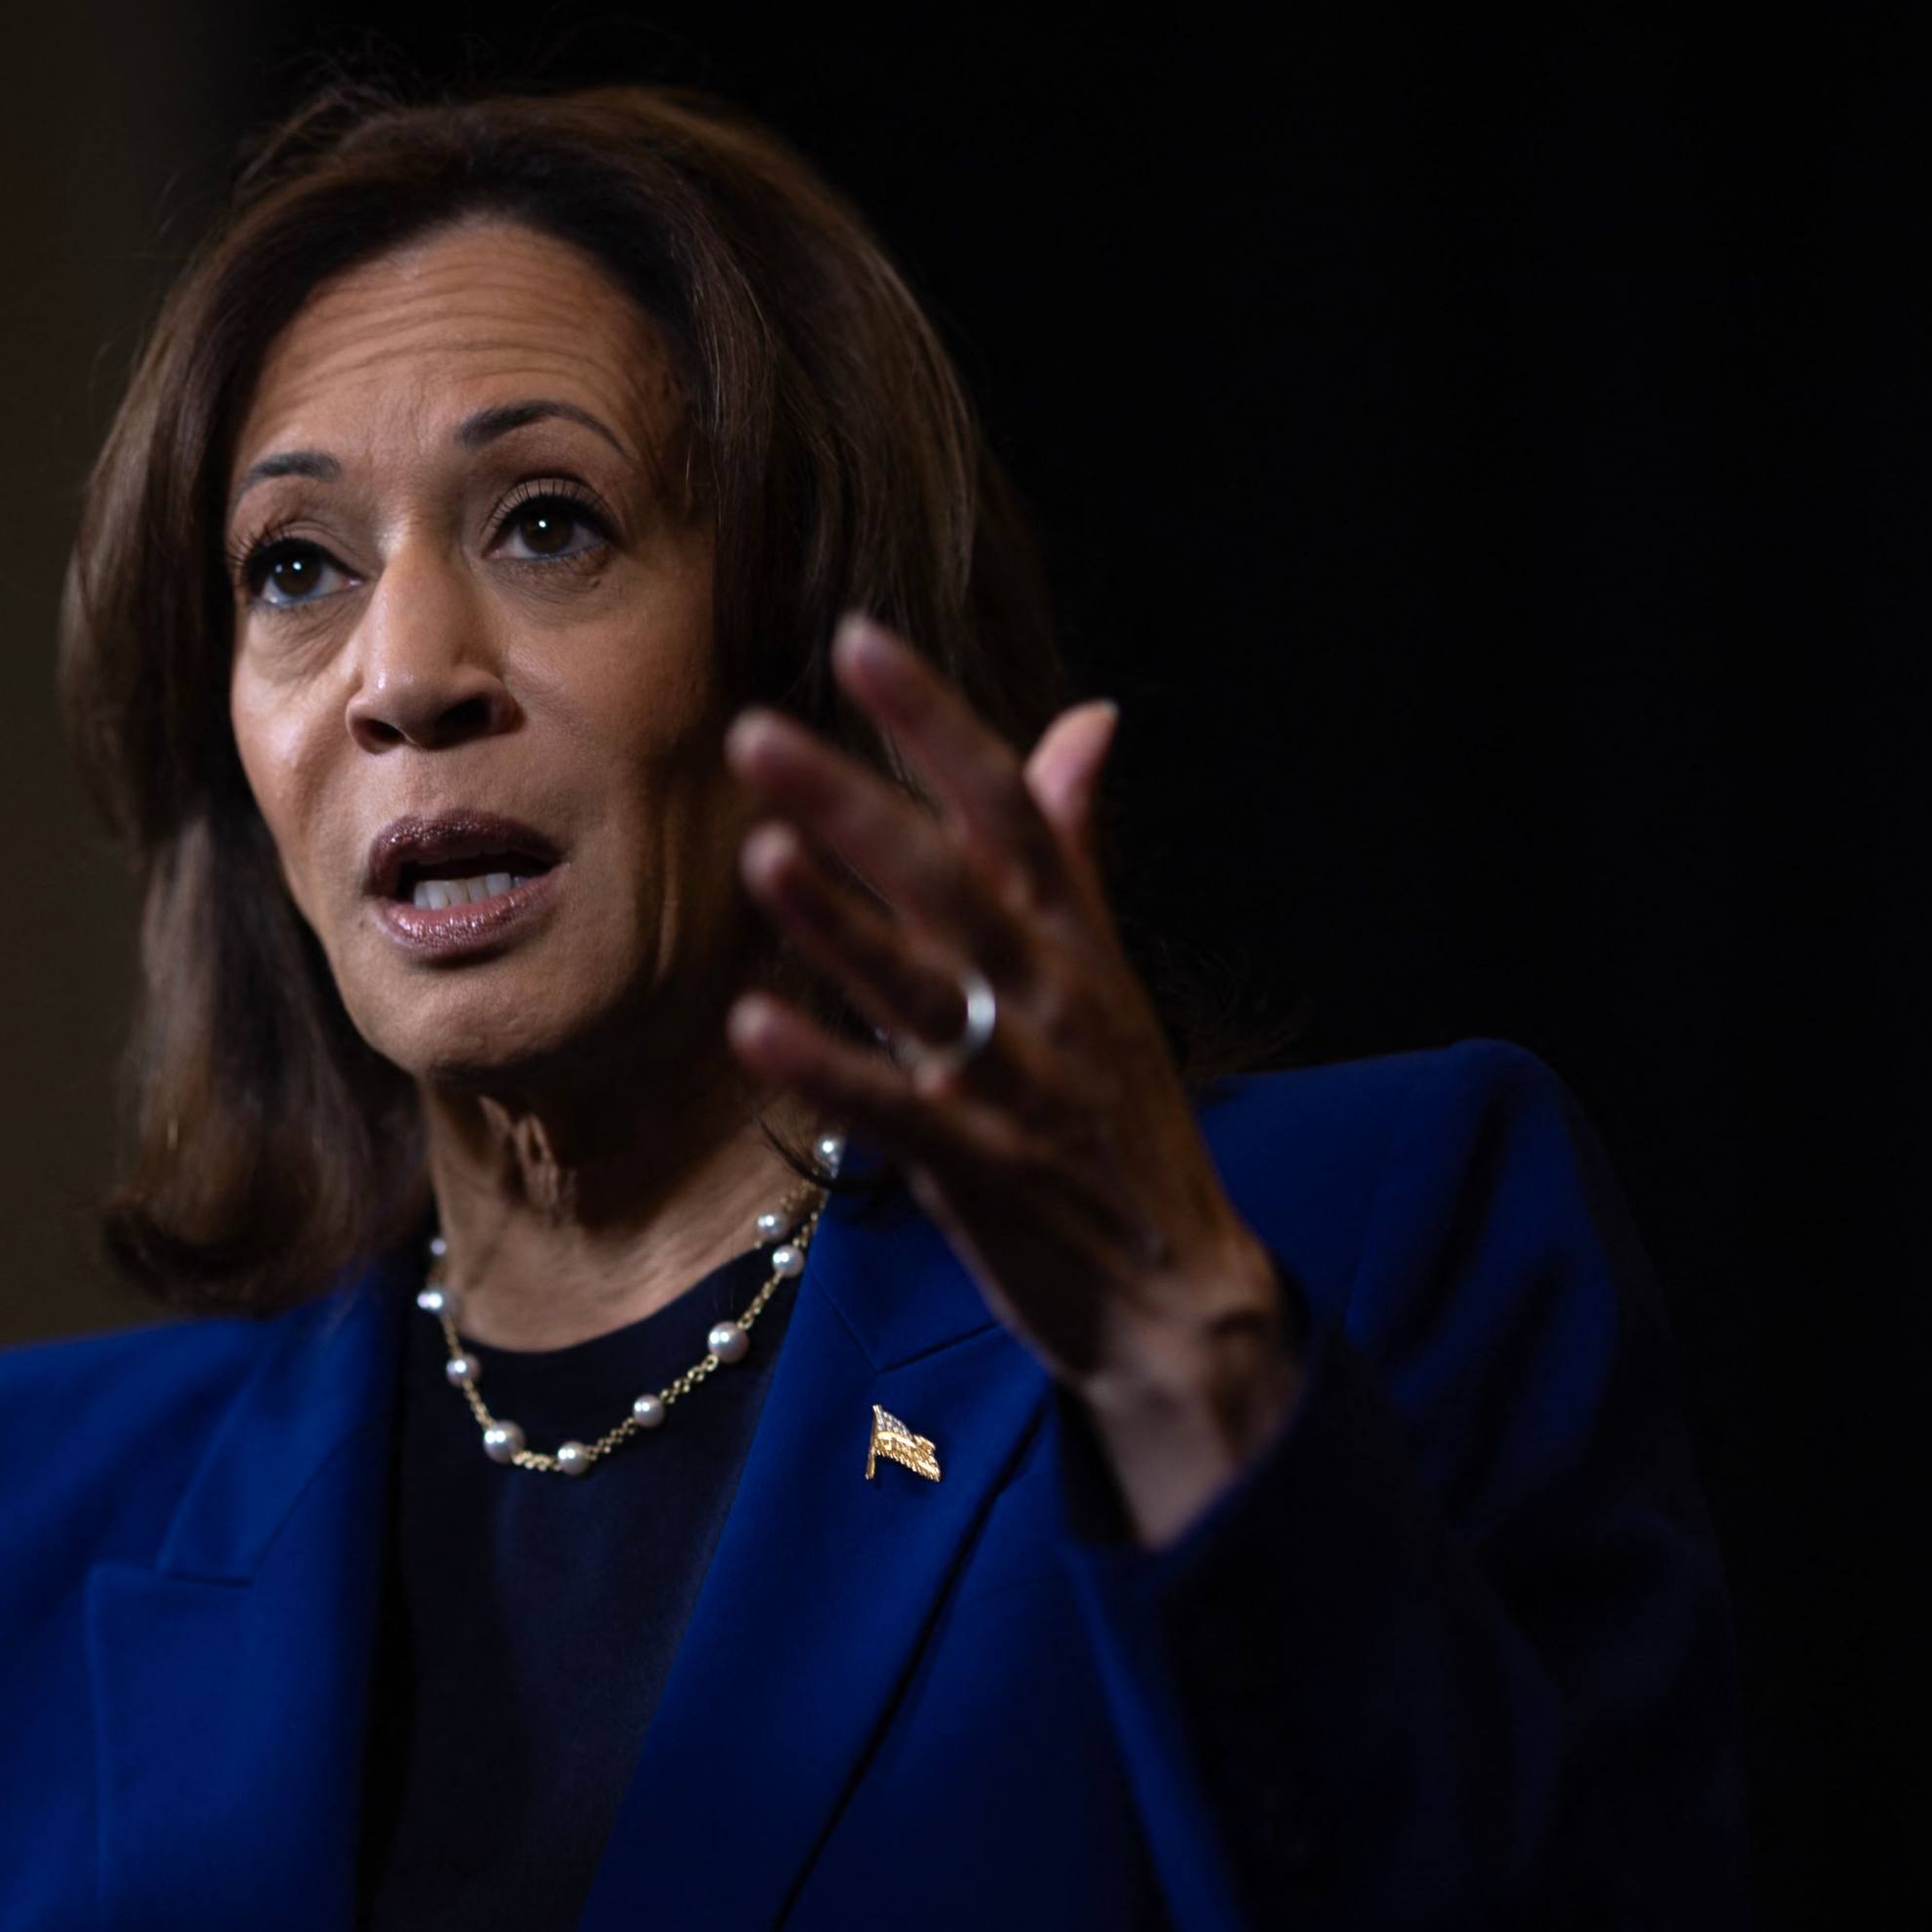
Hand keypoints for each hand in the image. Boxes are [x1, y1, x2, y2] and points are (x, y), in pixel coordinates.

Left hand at [723, 617, 1302, 1545]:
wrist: (1179, 1292)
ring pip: (918, 985)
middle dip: (854, 803)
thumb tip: (1088, 717)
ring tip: (760, 853)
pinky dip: (826, 1071)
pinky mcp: (980, 1170)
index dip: (933, 721)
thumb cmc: (1119, 1118)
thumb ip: (1073, 845)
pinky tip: (751, 1027)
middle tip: (756, 734)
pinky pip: (894, 1111)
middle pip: (946, 878)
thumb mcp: (1105, 970)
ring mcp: (1014, 1083)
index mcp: (1076, 936)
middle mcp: (1047, 994)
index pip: (1008, 803)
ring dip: (836, 920)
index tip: (858, 639)